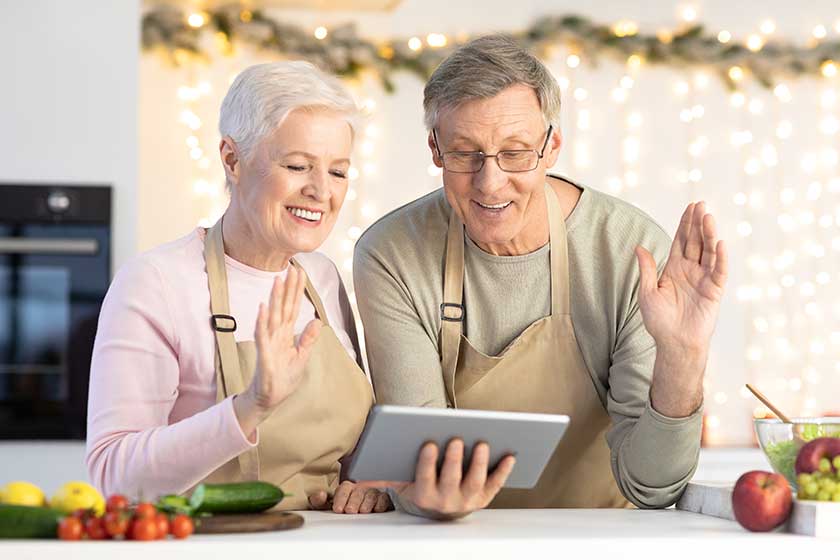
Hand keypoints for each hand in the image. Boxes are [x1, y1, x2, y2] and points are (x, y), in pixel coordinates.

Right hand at [233, 266, 321, 436]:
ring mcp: (269, 342)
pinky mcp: (264, 353)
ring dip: (274, 298)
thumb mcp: (301, 356)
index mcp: (286, 334)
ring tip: (277, 280)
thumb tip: (317, 320)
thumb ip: (308, 338)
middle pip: (283, 307)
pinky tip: (263, 307)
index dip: (297, 290)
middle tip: (291, 268)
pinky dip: (262, 321)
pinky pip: (262, 334)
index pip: (293, 307)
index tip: (300, 272)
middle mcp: (277, 334)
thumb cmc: (283, 378)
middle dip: (288, 288)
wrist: (270, 398)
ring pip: (273, 316)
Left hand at [308, 481, 391, 513]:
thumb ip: (320, 502)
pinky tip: (377, 509)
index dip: (341, 498)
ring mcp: (374, 493)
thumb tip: (320, 495)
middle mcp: (361, 489)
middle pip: (358, 491)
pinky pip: (384, 498)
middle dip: (354, 501)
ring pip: (371, 494)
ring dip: (367, 502)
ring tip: (363, 511)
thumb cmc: (345, 510)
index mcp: (348, 489)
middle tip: (350, 511)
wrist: (367, 518)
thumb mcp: (330, 507)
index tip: (338, 509)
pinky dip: (381, 503)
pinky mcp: (385, 499)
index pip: (344, 488)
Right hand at [360, 440, 514, 520]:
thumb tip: (356, 474)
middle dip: (454, 460)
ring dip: (480, 464)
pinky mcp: (484, 498)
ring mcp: (467, 500)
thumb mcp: (400, 483)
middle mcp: (446, 501)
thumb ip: (381, 476)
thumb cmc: (420, 484)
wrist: (440, 509)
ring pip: (475, 482)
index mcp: (424, 495)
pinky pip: (496, 485)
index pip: (425, 478)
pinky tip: (510, 454)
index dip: (427, 462)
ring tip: (483, 443)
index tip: (428, 443)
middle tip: (456, 439)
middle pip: (451, 480)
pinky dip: (504, 471)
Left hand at [636, 201, 727, 415]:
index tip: (690, 207)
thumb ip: (647, 269)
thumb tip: (639, 247)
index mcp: (674, 268)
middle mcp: (690, 270)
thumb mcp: (647, 292)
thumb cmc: (659, 321)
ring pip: (708, 252)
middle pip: (696, 242)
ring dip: (709, 235)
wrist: (673, 343)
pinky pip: (718, 272)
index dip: (685, 224)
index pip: (681, 241)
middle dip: (698, 223)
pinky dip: (721, 258)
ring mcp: (703, 279)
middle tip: (701, 204)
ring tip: (708, 217)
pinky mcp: (714, 291)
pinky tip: (720, 243)